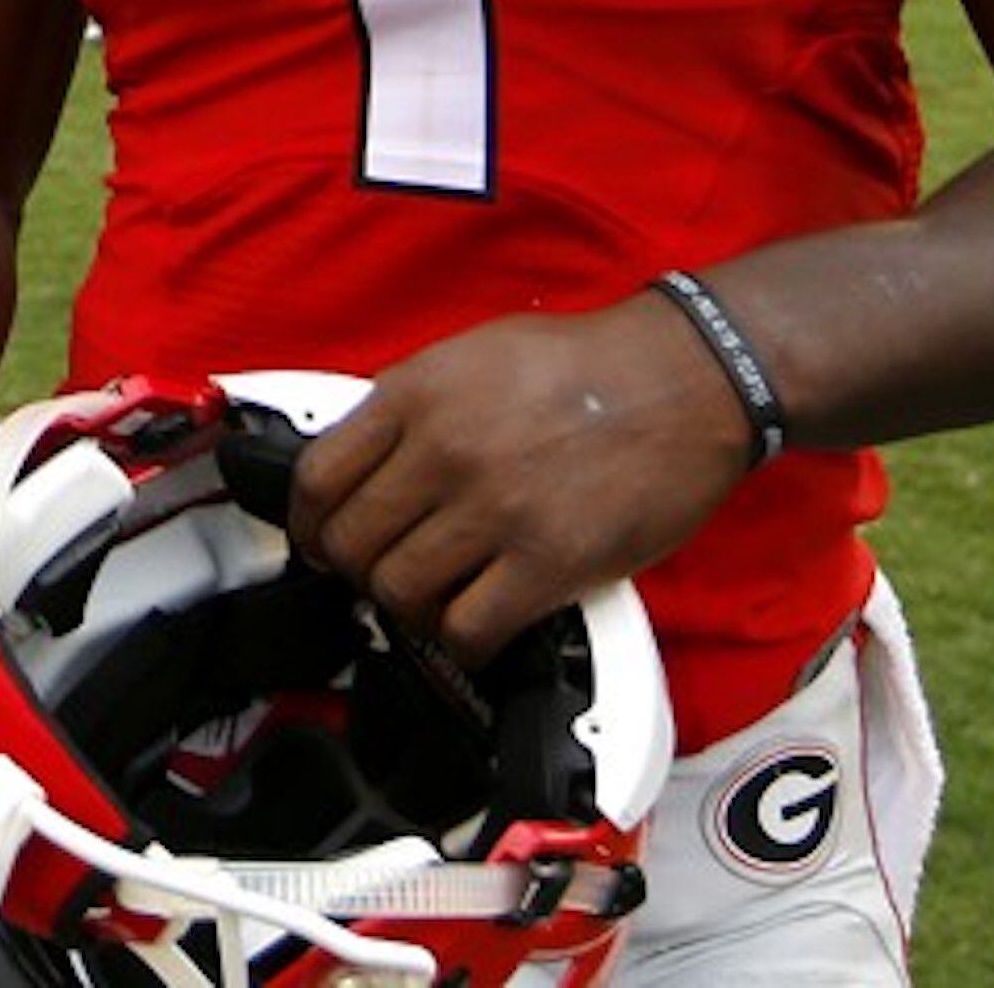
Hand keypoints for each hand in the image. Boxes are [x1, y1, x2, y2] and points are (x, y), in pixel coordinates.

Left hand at [285, 301, 757, 669]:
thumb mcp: (474, 354)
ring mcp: (494, 509)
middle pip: (350, 543)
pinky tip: (476, 622)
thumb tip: (360, 460)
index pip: (316, 477)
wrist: (686, 378)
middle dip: (357, 568)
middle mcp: (446, 450)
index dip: (307, 521)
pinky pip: (466, 630)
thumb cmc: (589, 364)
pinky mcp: (547, 563)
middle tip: (382, 570)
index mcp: (419, 393)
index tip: (319, 538)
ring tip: (435, 595)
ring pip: (398, 592)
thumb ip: (411, 404)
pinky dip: (461, 639)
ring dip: (409, 605)